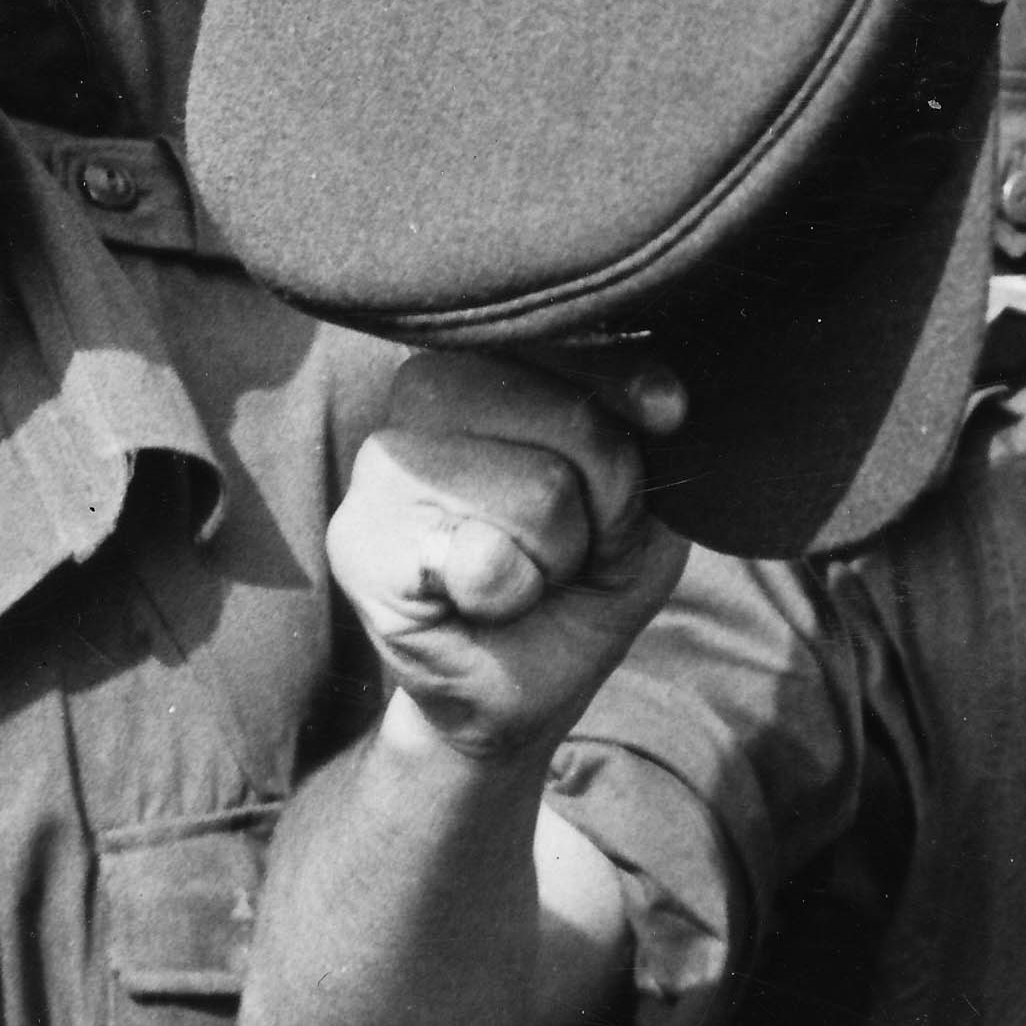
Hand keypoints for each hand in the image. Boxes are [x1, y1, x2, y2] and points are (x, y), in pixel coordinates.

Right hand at [326, 348, 690, 765]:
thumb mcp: (643, 499)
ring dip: (557, 554)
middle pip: (566, 414)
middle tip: (568, 541)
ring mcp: (381, 467)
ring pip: (536, 490)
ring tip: (525, 571)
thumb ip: (645, 436)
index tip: (666, 416)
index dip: (627, 384)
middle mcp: (421, 393)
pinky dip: (510, 594)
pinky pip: (482, 558)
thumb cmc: (581, 579)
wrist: (525, 690)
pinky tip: (484, 602)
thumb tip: (662, 405)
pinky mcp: (359, 544)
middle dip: (603, 495)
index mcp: (490, 361)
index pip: (568, 335)